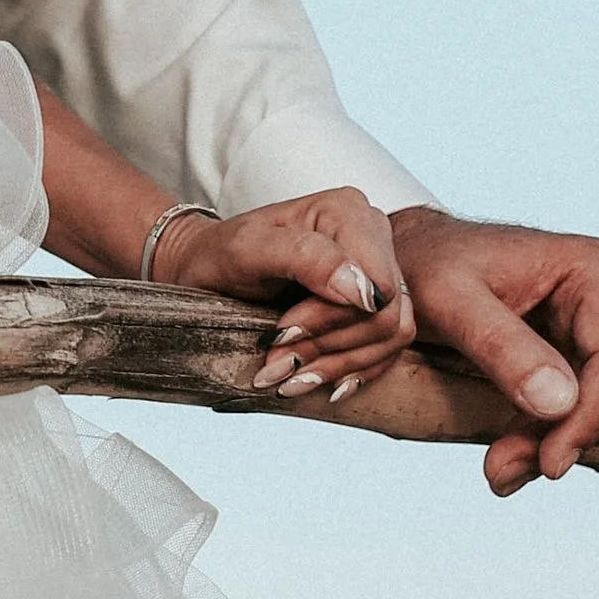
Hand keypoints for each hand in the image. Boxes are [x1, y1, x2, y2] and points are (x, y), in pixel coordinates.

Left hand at [153, 188, 415, 395]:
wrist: (207, 269)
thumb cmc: (222, 254)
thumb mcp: (249, 249)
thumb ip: (306, 257)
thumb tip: (363, 292)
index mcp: (348, 212)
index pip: (376, 285)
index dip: (334, 318)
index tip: (280, 333)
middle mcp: (371, 236)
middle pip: (385, 314)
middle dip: (329, 347)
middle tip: (276, 365)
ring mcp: (377, 269)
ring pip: (391, 335)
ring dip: (339, 365)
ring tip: (290, 379)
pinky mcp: (374, 302)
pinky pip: (388, 346)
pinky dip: (354, 370)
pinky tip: (323, 385)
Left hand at [388, 206, 598, 491]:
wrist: (401, 256)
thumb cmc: (424, 261)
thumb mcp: (450, 297)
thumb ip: (500, 344)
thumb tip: (559, 403)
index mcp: (592, 271)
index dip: (590, 415)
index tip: (551, 462)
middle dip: (560, 436)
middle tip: (503, 472)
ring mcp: (584, 330)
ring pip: (584, 407)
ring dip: (544, 445)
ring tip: (497, 473)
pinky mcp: (562, 357)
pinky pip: (561, 409)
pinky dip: (535, 439)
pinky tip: (503, 463)